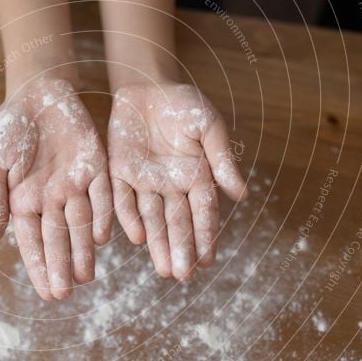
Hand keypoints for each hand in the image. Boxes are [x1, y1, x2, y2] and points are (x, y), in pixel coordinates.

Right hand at [0, 78, 112, 299]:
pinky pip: (101, 196)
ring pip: (81, 224)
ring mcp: (75, 185)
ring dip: (83, 251)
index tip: (45, 292)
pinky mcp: (96, 168)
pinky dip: (102, 215)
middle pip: (58, 239)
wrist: (37, 92)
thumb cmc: (9, 127)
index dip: (38, 267)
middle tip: (66, 293)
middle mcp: (52, 200)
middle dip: (61, 267)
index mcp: (25, 202)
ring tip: (86, 276)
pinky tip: (102, 236)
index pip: (32, 242)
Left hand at [107, 82, 247, 279]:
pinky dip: (129, 218)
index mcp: (197, 176)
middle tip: (183, 275)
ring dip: (157, 244)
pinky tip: (136, 237)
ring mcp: (144, 181)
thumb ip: (222, 159)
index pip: (203, 212)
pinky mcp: (119, 173)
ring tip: (165, 270)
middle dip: (181, 248)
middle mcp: (171, 185)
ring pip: (151, 219)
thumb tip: (242, 196)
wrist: (147, 85)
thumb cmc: (184, 104)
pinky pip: (122, 199)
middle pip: (177, 222)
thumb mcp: (208, 126)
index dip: (206, 236)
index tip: (208, 261)